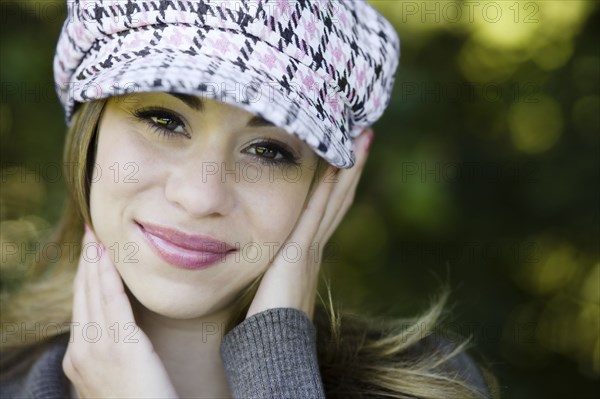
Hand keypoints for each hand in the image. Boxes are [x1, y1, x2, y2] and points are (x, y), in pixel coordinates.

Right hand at [63, 227, 177, 397]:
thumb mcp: (116, 375)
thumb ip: (113, 350)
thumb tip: (123, 327)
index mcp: (77, 359)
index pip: (80, 307)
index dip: (84, 276)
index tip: (89, 251)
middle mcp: (81, 352)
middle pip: (82, 295)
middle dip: (86, 261)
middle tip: (90, 232)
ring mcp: (97, 349)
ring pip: (93, 293)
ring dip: (95, 261)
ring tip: (97, 235)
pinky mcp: (121, 346)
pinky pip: (112, 302)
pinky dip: (108, 276)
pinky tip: (108, 256)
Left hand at [246, 128, 373, 319]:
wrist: (273, 343)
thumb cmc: (268, 319)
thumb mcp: (274, 281)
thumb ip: (278, 264)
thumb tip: (273, 257)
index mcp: (308, 248)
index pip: (328, 206)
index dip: (340, 179)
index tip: (346, 151)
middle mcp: (316, 242)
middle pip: (340, 195)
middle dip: (353, 164)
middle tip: (364, 131)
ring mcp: (312, 245)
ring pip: (335, 197)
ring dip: (348, 166)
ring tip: (361, 135)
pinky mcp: (300, 249)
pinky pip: (317, 211)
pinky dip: (329, 187)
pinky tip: (336, 162)